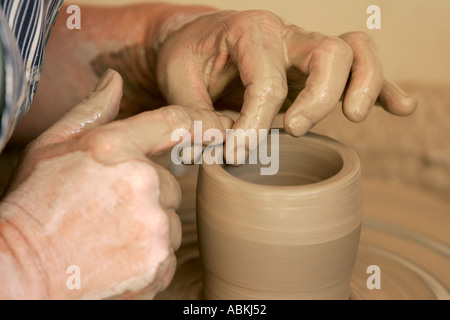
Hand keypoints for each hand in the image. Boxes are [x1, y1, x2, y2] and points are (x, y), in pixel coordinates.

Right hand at [0, 69, 229, 298]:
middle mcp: (142, 184)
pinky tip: (117, 256)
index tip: (225, 124)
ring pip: (170, 221)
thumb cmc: (36, 204)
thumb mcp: (52, 146)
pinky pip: (167, 254)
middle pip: (171, 186)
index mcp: (115, 148)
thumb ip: (92, 110)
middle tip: (111, 209)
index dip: (206, 121)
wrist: (22, 267)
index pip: (175, 124)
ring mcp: (152, 226)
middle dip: (149, 196)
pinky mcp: (157, 264)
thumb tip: (115, 81)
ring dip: (149, 227)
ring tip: (110, 235)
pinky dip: (149, 257)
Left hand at [155, 10, 416, 138]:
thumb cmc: (187, 56)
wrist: (194, 40)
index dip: (254, 124)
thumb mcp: (178, 80)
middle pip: (328, 54)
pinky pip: (359, 68)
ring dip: (365, 85)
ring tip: (354, 116)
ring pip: (355, 53)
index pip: (267, 82)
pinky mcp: (313, 70)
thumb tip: (221, 149)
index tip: (237, 153)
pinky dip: (383, 88)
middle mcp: (285, 35)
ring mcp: (304, 50)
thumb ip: (197, 113)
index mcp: (249, 31)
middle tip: (294, 130)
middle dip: (319, 98)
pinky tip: (400, 107)